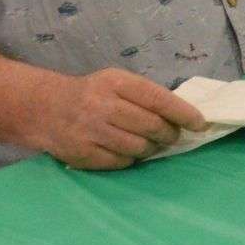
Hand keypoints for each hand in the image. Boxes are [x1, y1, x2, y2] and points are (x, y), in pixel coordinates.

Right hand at [40, 68, 206, 169]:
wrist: (45, 108)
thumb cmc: (93, 94)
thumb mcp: (117, 82)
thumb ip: (145, 95)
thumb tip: (184, 115)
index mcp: (115, 82)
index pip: (158, 99)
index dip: (183, 113)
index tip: (199, 123)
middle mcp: (103, 105)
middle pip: (152, 126)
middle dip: (169, 134)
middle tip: (172, 136)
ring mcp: (91, 131)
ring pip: (140, 147)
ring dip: (152, 148)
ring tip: (149, 142)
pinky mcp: (83, 154)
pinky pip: (122, 162)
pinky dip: (130, 158)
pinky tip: (126, 149)